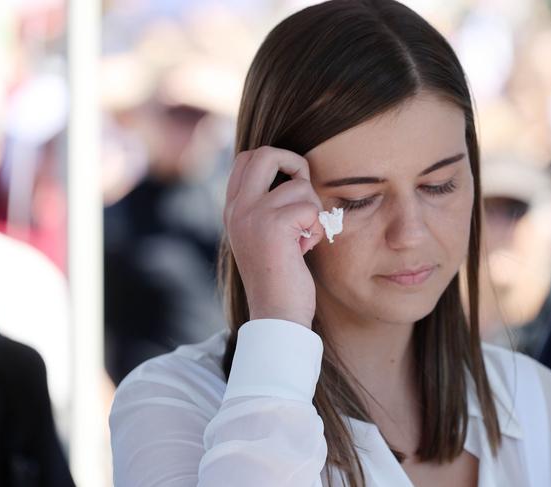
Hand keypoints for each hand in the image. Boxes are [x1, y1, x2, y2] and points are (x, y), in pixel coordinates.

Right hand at [223, 146, 324, 327]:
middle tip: (305, 194)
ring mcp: (252, 215)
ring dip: (313, 210)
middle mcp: (237, 208)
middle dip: (296, 165)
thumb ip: (267, 204)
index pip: (247, 158)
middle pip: (265, 154)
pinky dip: (317, 228)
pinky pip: (310, 207)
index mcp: (233, 209)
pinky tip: (306, 248)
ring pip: (299, 186)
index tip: (293, 181)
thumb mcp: (264, 235)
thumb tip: (294, 174)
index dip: (276, 160)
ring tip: (303, 238)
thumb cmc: (279, 276)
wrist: (277, 314)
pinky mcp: (274, 226)